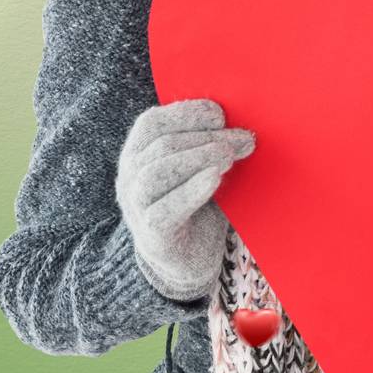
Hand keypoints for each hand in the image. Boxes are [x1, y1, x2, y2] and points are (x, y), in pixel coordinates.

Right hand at [115, 99, 255, 300]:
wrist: (188, 259)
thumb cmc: (197, 204)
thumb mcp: (200, 168)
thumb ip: (208, 145)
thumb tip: (240, 124)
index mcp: (138, 154)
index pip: (151, 123)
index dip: (184, 113)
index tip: (220, 114)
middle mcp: (129, 178)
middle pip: (162, 147)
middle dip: (206, 137)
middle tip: (244, 139)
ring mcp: (136, 208)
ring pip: (157, 173)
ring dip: (198, 158)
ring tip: (229, 156)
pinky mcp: (153, 235)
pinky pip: (166, 209)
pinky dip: (192, 189)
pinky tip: (215, 177)